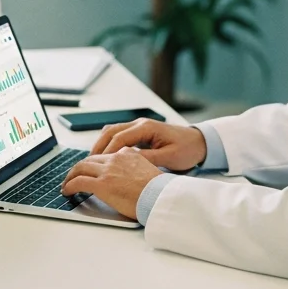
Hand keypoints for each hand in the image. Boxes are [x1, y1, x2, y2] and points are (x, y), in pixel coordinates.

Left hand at [60, 147, 162, 219]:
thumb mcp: (147, 171)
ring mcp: (107, 171)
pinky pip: (78, 182)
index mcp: (127, 153)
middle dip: (78, 168)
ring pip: (80, 168)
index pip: (104, 155)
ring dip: (71, 176)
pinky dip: (70, 186)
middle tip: (73, 176)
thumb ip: (134, 168)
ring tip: (67, 184)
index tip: (88, 170)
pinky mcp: (101, 184)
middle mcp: (115, 158)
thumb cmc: (158, 191)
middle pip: (89, 160)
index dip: (93, 163)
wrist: (161, 197)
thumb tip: (126, 177)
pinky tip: (67, 191)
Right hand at [91, 118, 207, 172]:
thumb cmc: (187, 149)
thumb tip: (127, 163)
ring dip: (101, 144)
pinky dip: (109, 144)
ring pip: (112, 132)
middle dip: (98, 146)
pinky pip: (119, 135)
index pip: (119, 138)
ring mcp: (139, 127)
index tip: (97, 164)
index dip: (107, 152)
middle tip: (87, 162)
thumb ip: (148, 159)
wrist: (199, 142)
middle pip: (111, 132)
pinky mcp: (140, 133)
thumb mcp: (169, 157)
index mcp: (146, 127)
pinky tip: (105, 156)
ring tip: (92, 160)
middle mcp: (140, 124)